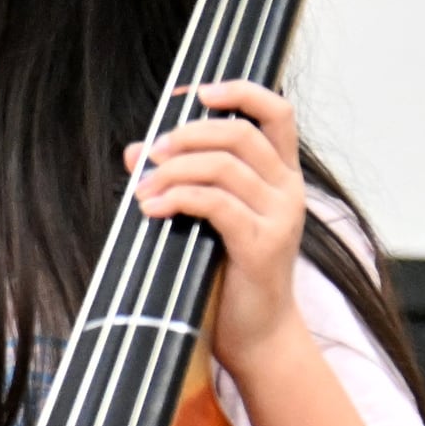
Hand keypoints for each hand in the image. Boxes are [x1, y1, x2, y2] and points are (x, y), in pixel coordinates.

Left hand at [130, 80, 312, 373]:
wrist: (257, 334)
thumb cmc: (228, 273)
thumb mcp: (206, 218)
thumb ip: (181, 180)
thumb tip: (135, 151)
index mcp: (281, 174)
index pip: (277, 111)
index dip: (237, 91)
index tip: (194, 92)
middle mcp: (289, 190)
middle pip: (241, 132)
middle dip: (187, 134)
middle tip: (151, 154)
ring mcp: (280, 217)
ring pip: (224, 166)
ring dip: (173, 171)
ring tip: (142, 189)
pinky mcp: (262, 245)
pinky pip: (217, 205)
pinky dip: (177, 199)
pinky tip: (150, 209)